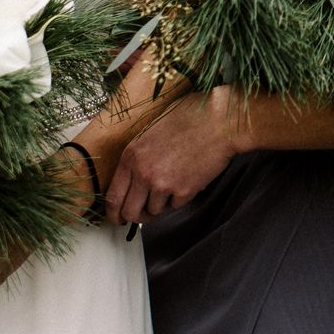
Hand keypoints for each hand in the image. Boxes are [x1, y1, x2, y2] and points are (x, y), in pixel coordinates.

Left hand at [104, 88, 242, 224]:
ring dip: (163, 202)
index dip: (114, 212)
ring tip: (175, 180)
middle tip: (144, 215)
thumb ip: (139, 155)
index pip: (113, 196)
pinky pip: (176, 205)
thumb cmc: (190, 116)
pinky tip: (189, 176)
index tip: (118, 217)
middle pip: (130, 212)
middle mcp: (143, 173)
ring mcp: (163, 184)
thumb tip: (132, 177)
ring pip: (154, 210)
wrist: (220, 120)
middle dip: (136, 217)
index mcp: (132, 155)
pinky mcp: (184, 192)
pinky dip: (181, 196)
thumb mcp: (153, 129)